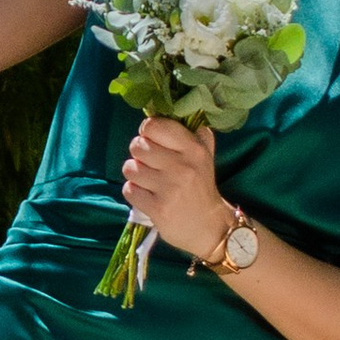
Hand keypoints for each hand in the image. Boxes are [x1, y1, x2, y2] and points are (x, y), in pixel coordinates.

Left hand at [121, 114, 226, 263]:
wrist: (210, 227)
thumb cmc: (201, 188)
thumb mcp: (205, 157)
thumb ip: (195, 135)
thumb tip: (176, 112)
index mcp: (194, 150)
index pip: (155, 126)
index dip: (147, 131)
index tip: (152, 140)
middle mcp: (182, 166)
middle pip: (138, 146)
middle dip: (139, 154)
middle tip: (148, 163)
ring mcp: (169, 188)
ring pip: (130, 168)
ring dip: (134, 174)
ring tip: (147, 180)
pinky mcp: (158, 208)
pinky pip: (129, 190)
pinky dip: (134, 192)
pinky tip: (146, 195)